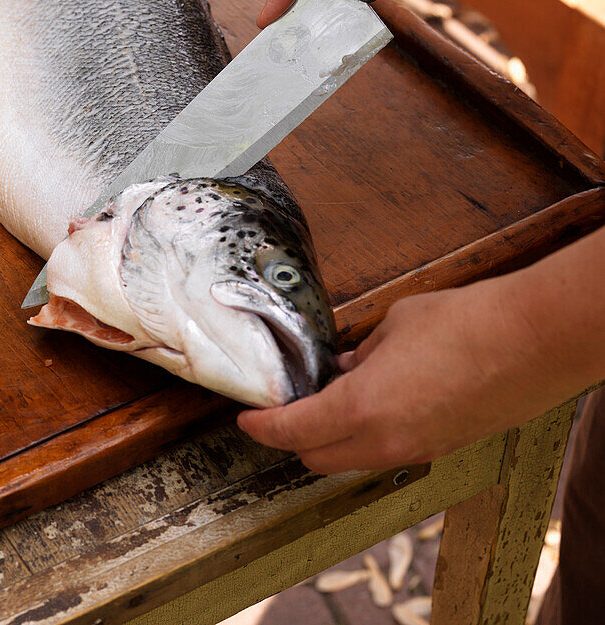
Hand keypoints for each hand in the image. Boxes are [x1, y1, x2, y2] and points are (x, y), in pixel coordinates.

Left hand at [237, 220, 604, 473]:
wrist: (535, 341)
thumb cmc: (465, 323)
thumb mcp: (394, 326)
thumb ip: (360, 352)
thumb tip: (345, 365)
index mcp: (361, 408)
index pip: (291, 432)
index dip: (261, 426)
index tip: (247, 417)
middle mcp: (385, 441)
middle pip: (316, 458)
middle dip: (291, 437)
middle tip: (285, 407)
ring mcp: (416, 450)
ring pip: (352, 459)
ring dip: (331, 439)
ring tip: (330, 398)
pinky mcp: (443, 447)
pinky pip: (388, 452)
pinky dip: (367, 436)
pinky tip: (373, 400)